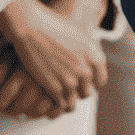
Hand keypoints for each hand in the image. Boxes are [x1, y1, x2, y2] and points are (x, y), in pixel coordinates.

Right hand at [0, 0, 109, 115]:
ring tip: (54, 98)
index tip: (79, 83)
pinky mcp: (55, 87)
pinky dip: (54, 106)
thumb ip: (89, 52)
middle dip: (75, 92)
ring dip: (64, 102)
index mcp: (96, 57)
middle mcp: (87, 70)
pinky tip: (47, 101)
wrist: (34, 28)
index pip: (100, 82)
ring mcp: (71, 80)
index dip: (89, 83)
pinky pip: (60, 105)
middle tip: (63, 89)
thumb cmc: (54, 27)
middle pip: (86, 93)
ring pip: (73, 103)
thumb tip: (91, 61)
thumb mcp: (81, 36)